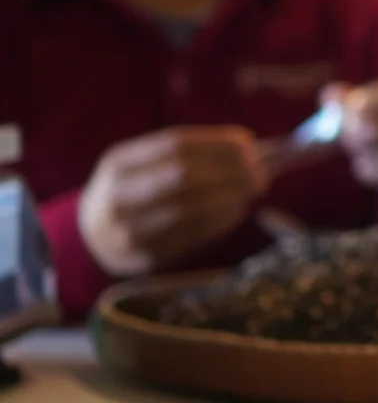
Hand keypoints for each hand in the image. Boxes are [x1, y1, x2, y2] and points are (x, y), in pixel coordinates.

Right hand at [79, 126, 268, 275]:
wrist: (92, 235)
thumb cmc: (136, 188)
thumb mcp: (145, 163)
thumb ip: (190, 152)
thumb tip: (249, 146)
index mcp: (119, 162)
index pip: (176, 144)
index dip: (217, 143)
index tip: (248, 144)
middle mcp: (118, 195)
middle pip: (183, 176)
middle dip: (229, 171)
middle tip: (260, 172)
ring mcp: (128, 230)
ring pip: (190, 209)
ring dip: (230, 197)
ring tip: (251, 190)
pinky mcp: (144, 258)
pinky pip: (191, 237)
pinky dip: (220, 221)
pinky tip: (236, 210)